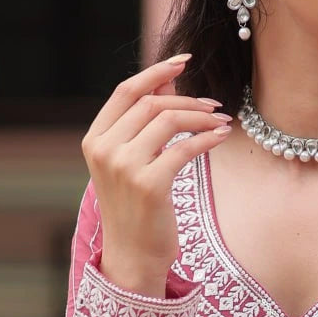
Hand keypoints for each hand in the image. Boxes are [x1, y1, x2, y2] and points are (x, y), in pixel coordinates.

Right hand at [81, 54, 231, 295]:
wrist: (133, 256)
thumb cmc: (135, 206)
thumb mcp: (131, 161)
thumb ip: (143, 123)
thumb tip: (166, 83)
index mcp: (95, 139)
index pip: (125, 91)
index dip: (156, 72)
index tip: (184, 60)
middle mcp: (104, 150)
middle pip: (152, 104)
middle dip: (188, 99)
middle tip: (214, 105)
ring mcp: (124, 168)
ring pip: (169, 120)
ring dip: (201, 117)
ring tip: (221, 121)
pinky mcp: (150, 185)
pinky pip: (185, 148)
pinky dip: (208, 138)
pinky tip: (222, 137)